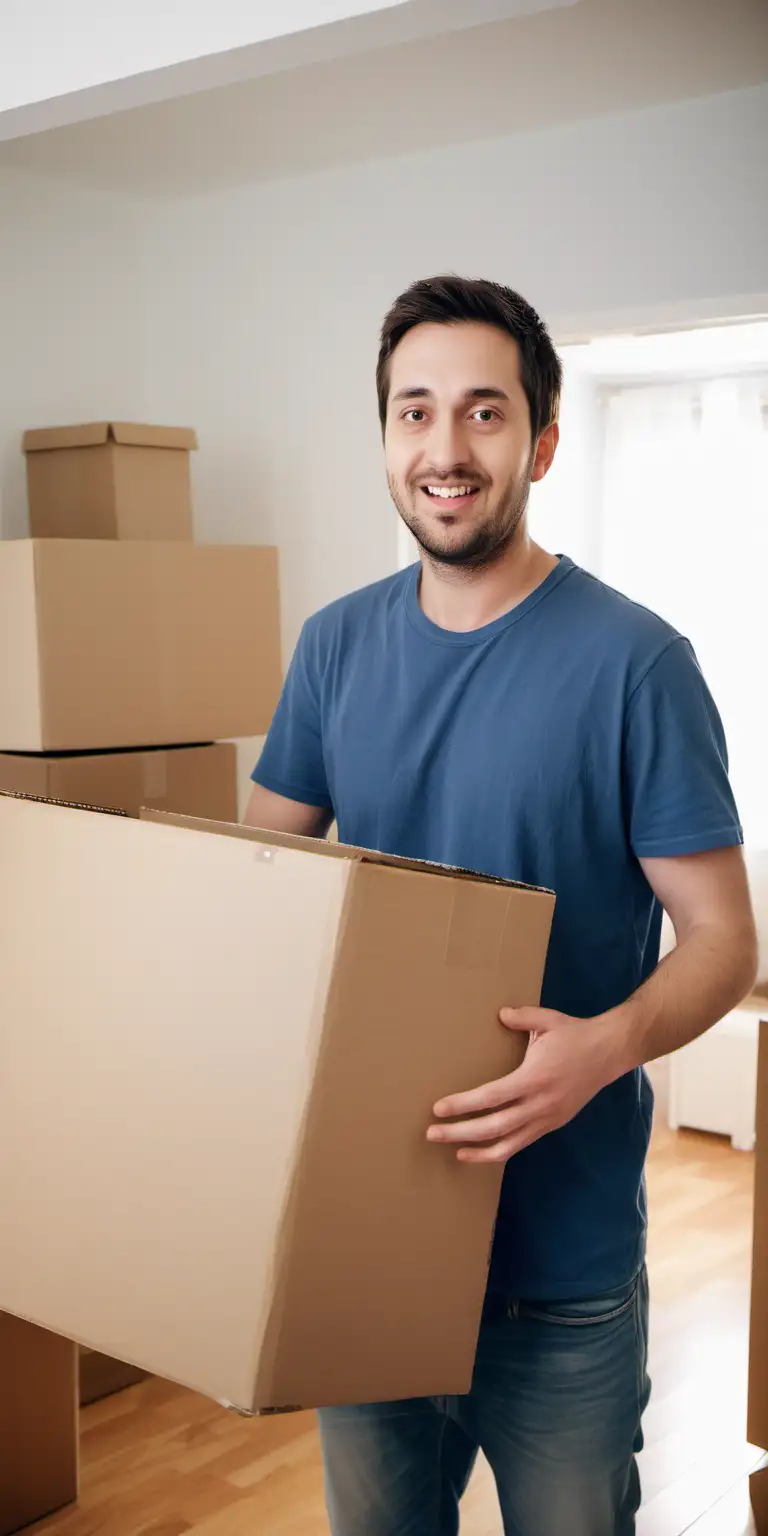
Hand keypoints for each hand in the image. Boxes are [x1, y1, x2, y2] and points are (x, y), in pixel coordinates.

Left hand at [426, 1007, 619, 1163]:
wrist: (609, 1052)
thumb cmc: (575, 1034)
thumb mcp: (547, 1020)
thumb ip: (520, 1017)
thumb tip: (499, 1014)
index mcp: (534, 1078)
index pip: (491, 1097)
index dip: (463, 1105)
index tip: (438, 1109)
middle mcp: (540, 1104)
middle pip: (494, 1127)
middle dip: (460, 1133)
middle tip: (431, 1134)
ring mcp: (547, 1118)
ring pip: (509, 1145)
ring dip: (478, 1151)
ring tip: (454, 1152)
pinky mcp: (553, 1124)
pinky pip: (522, 1143)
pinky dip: (501, 1150)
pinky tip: (482, 1151)